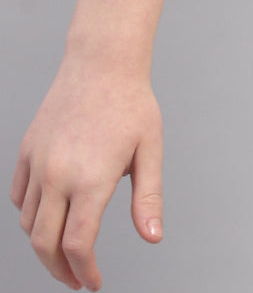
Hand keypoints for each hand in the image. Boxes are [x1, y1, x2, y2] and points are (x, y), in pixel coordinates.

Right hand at [11, 61, 162, 290]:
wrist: (102, 61)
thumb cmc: (131, 103)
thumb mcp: (150, 149)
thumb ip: (148, 198)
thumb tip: (154, 238)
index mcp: (91, 178)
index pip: (77, 244)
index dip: (84, 271)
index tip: (93, 282)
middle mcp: (57, 175)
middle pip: (44, 243)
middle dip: (59, 270)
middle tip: (76, 279)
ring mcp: (37, 163)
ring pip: (29, 222)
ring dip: (43, 245)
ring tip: (64, 252)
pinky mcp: (26, 150)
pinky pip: (19, 197)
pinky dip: (29, 215)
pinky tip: (48, 217)